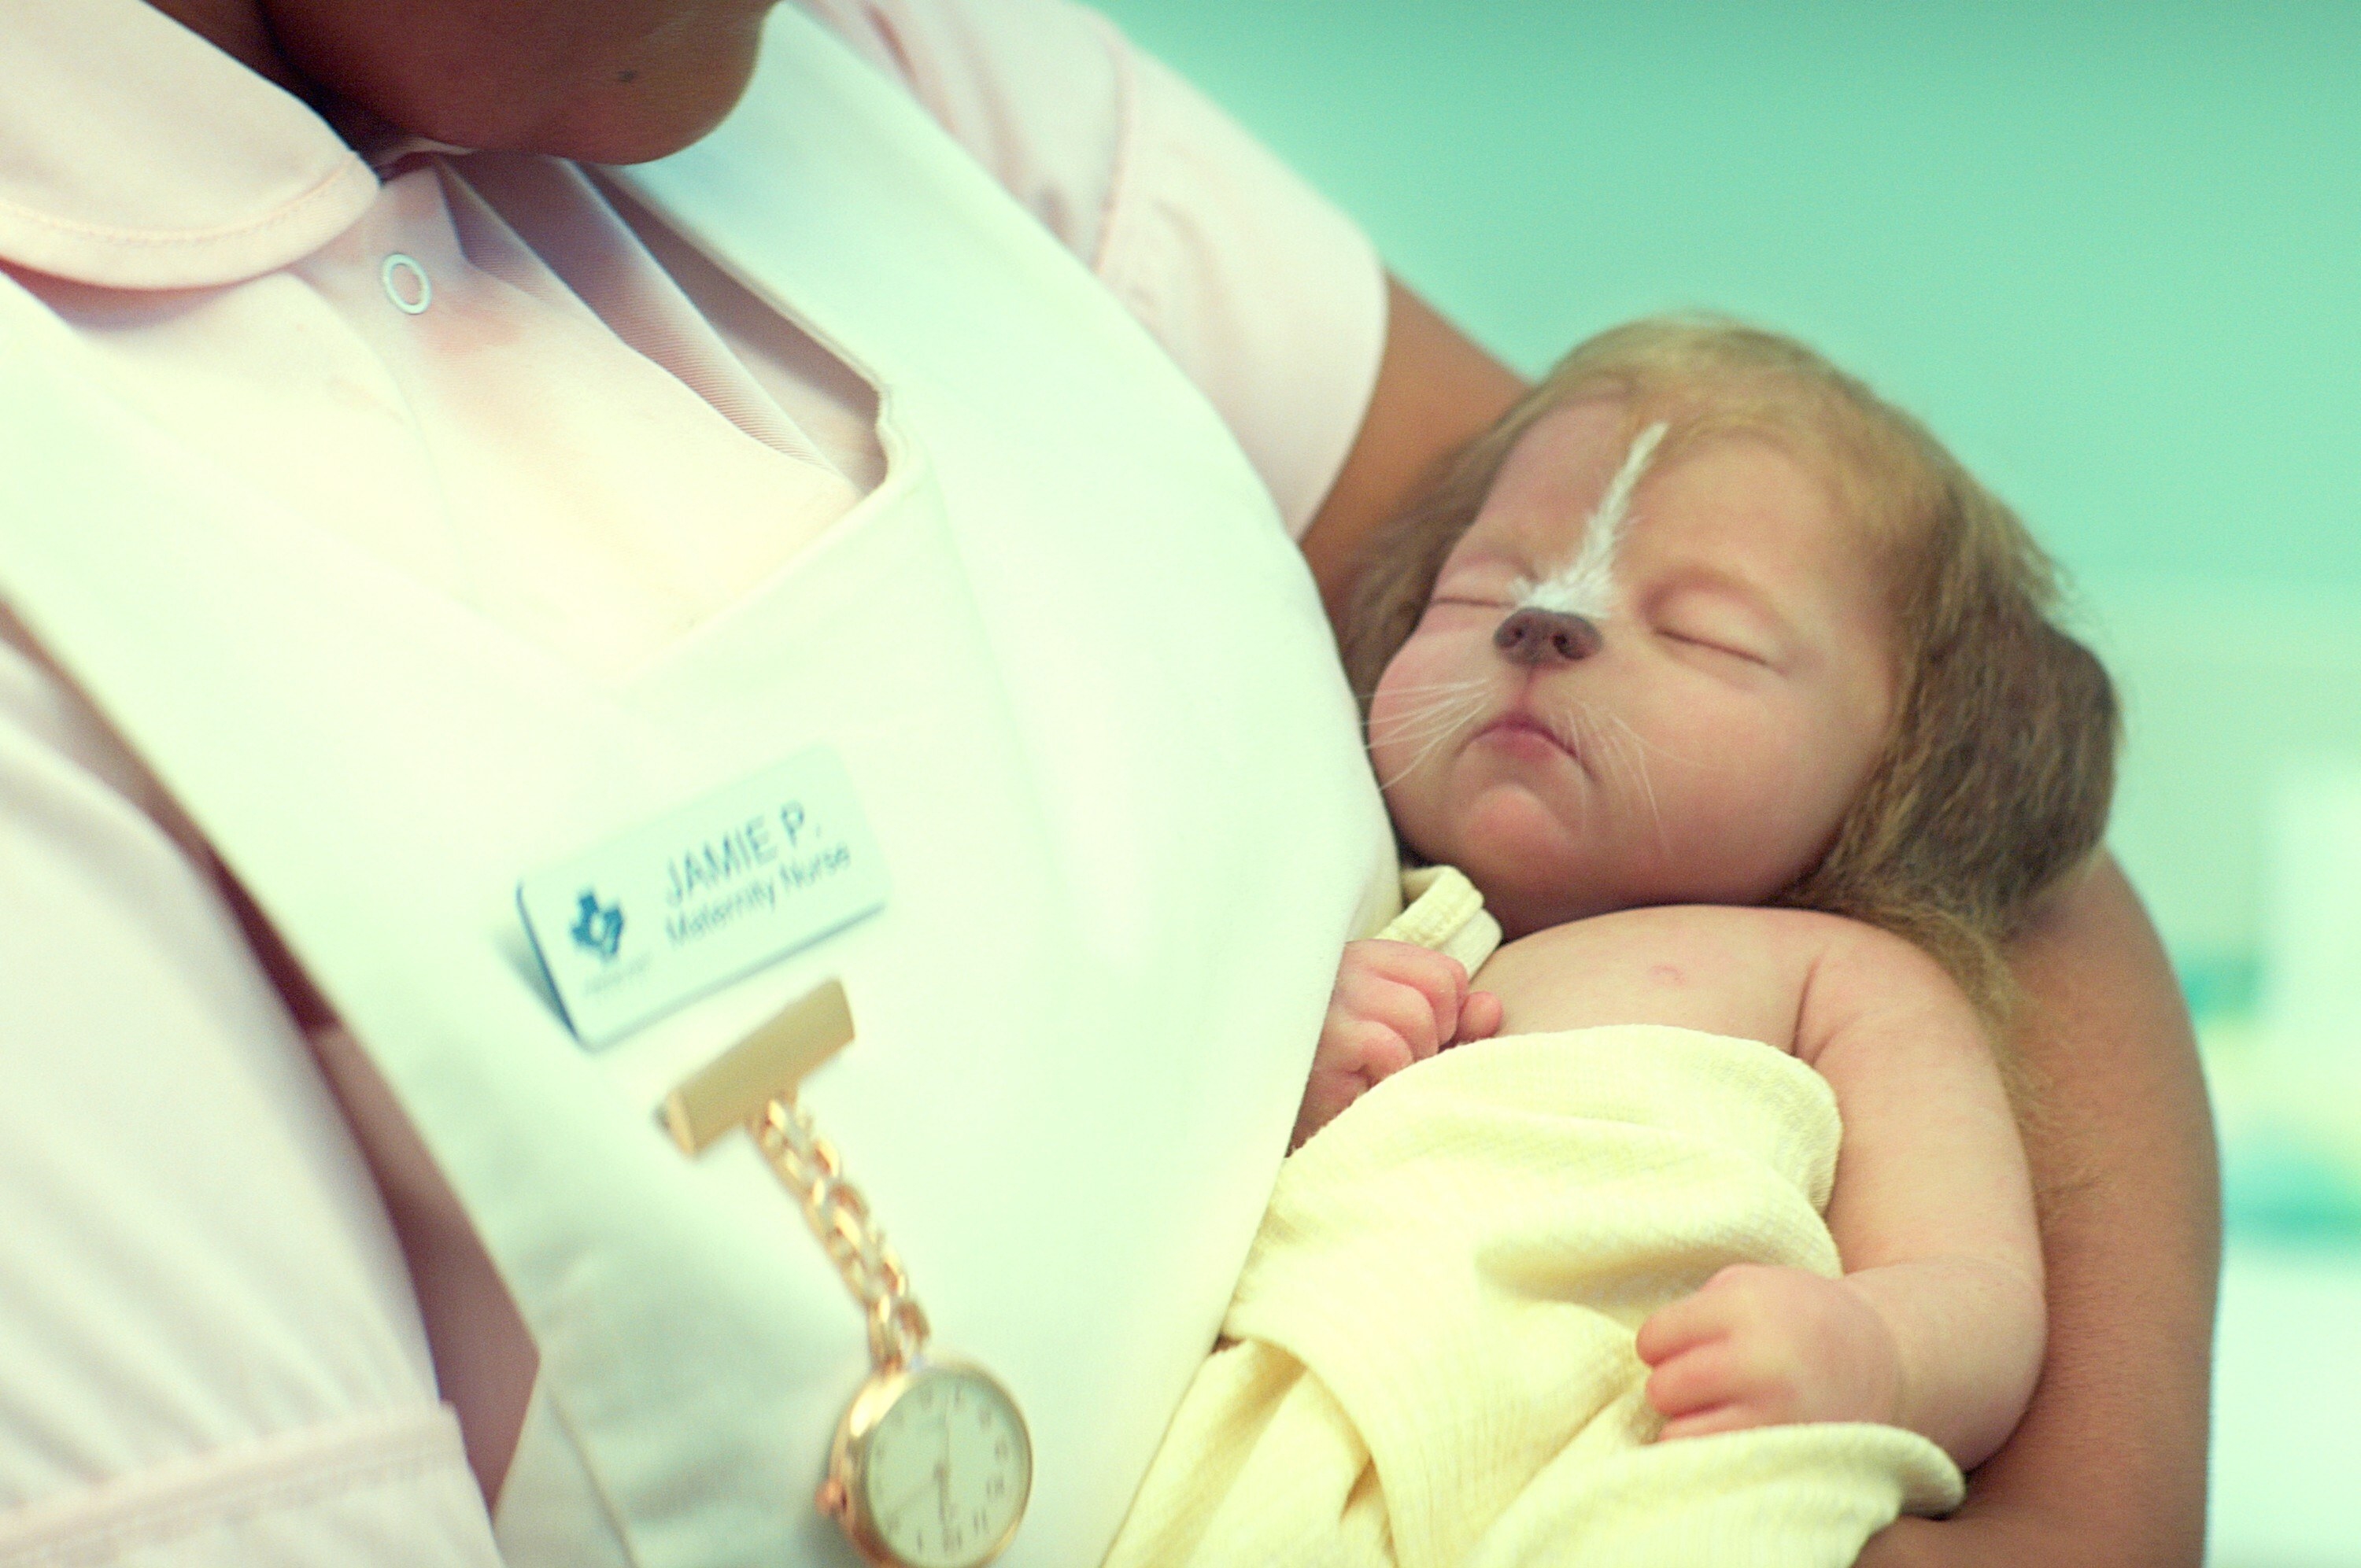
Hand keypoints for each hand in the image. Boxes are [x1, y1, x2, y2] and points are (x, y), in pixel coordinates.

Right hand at [1293, 939, 1501, 1146]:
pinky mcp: (1322, 1041)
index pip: (1445, 974)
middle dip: (1430, 1044)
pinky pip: (1389, 1051)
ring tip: (1370, 1081)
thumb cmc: (1340, 1083)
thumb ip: (1451, 1023)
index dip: (1447, 1019)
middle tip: (1388, 1071)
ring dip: (1407, 1065)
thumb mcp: (1398, 1041)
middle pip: (1436, 995)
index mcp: (1360, 960)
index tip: (1413, 1046)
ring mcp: (1330, 1002)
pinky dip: (1385, 1080)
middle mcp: (1342, 970)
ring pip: (1416, 1019)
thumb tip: (1491, 1007)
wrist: (1267, 1116)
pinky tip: (1355, 1092)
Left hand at [1634, 1264, 1902, 1439]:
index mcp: (1745, 1306)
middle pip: (1663, 1389)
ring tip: (1719, 1408)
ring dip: (1689, 1424)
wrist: (1880, 1359)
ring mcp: (1776, 1415)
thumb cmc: (1794, 1317)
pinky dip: (1711, 1453)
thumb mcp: (1747, 1285)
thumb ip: (1692, 1311)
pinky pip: (1713, 1464)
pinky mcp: (1788, 1455)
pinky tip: (1733, 1432)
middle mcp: (1761, 1361)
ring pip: (1681, 1435)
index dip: (1663, 1344)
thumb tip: (1643, 1357)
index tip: (1687, 1346)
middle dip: (1674, 1386)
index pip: (1654, 1339)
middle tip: (1705, 1381)